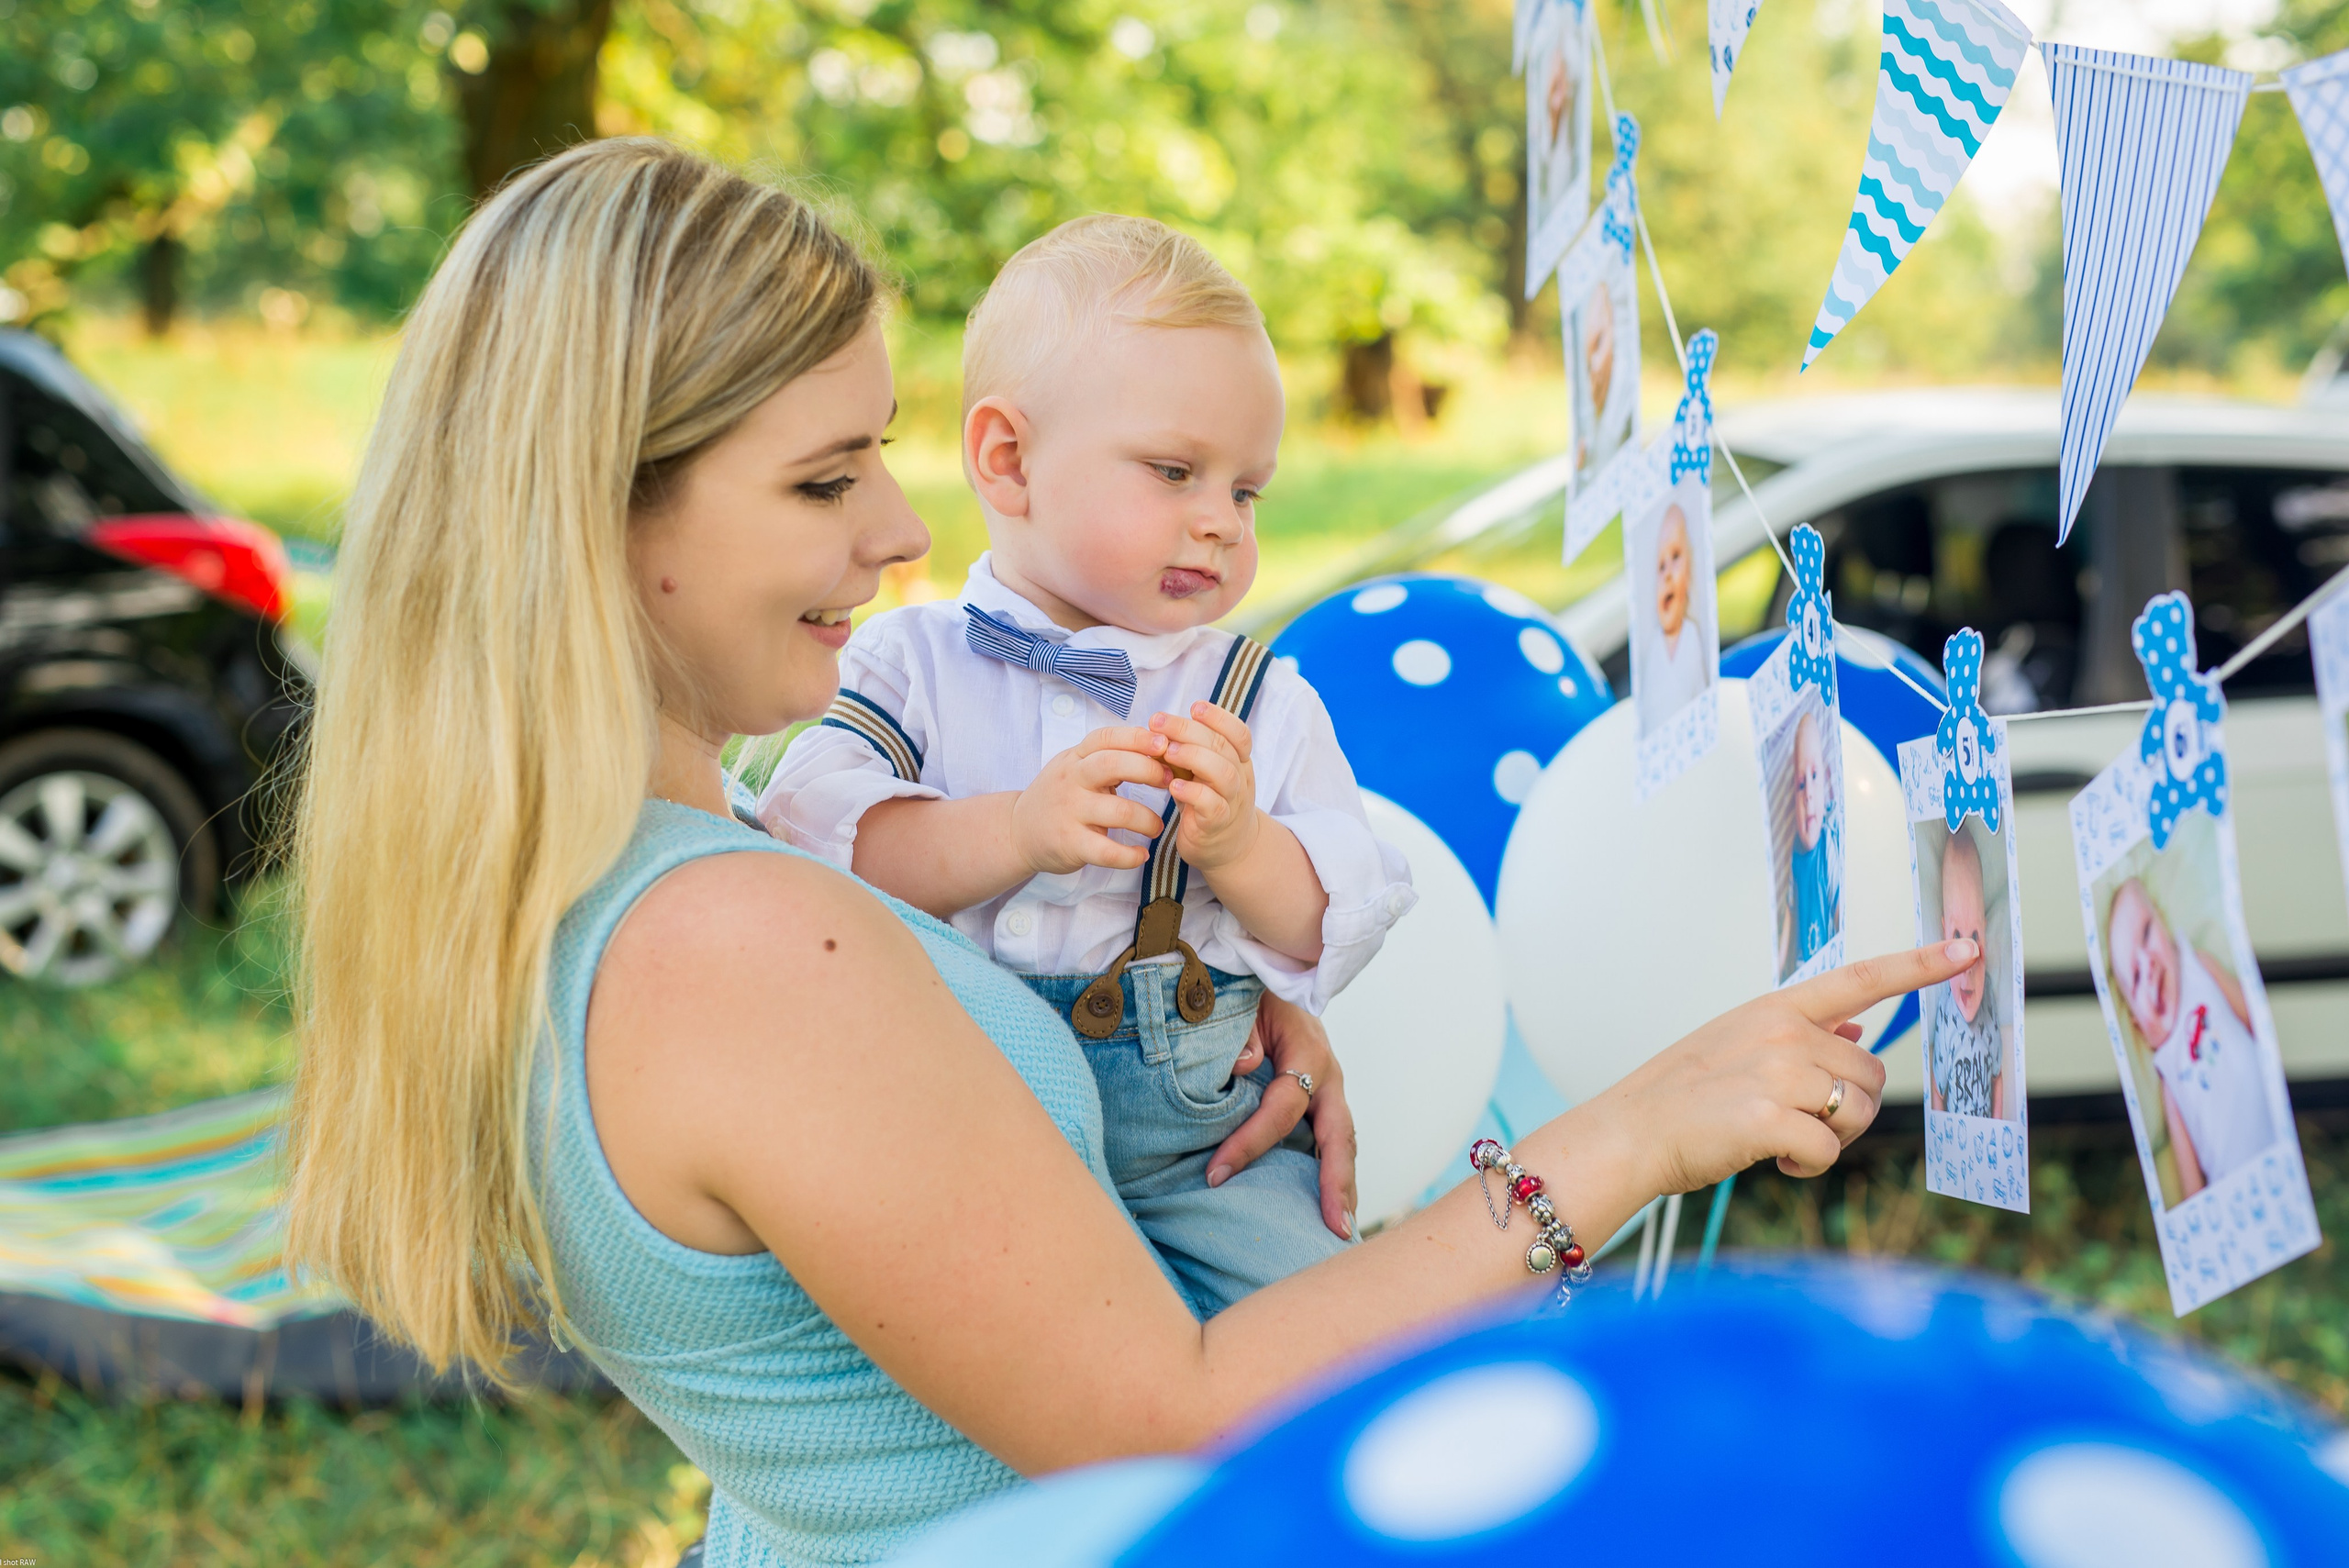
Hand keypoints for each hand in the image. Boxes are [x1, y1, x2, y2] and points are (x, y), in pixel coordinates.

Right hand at [1010, 728, 1172, 876]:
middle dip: (1148, 770)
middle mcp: (1071, 780)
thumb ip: (1107, 756)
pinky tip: (1141, 855)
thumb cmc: (1058, 796)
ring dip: (1147, 819)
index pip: (1107, 738)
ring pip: (1118, 811)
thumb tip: (1157, 745)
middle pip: (1112, 765)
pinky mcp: (1070, 844)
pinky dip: (1130, 856)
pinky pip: (1107, 851)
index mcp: (1075, 758)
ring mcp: (1069, 812)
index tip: (1165, 744)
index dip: (1138, 738)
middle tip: (1170, 782)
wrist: (1017, 831)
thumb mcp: (1074, 767)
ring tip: (1156, 827)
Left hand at [1153, 702, 1259, 870]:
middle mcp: (1240, 778)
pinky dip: (1193, 793)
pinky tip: (1174, 786)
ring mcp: (1232, 802)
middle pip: (1222, 747)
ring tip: (1167, 751)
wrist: (1228, 849)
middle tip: (1158, 722)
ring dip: (1193, 758)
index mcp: (1238, 761)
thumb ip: (1186, 752)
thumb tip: (1156, 727)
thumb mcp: (1200, 773)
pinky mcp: (1218, 825)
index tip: (1194, 706)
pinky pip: (1212, 805)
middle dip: (1189, 730)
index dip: (1219, 717)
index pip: (1239, 733)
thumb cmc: (1207, 803)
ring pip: (1223, 773)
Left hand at [1205, 993, 1357, 1239]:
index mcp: (1309, 1051)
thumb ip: (1242, 1033)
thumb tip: (1242, 1068)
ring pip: (1343, 1144)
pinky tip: (1329, 1207)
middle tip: (1335, 1227)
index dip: (1252, 1141)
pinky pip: (1332, 1142)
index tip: (1216, 1173)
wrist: (1274, 982)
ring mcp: (1331, 1091)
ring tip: (1340, 1230)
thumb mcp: (1245, 1004)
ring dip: (1343, 1187)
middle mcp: (1328, 1075)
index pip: (1283, 1107)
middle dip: (1337, 1183)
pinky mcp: (1323, 1102)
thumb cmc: (1254, 996)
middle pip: (1339, 1136)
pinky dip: (1333, 1174)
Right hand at [1597, 940, 1979, 1196]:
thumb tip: (1855, 1031)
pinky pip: (1828, 1148)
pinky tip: (1776, 1161)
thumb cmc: (1681, 1094)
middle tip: (1803, 1122)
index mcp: (1776, 1009)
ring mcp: (1776, 1074)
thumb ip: (1799, 1034)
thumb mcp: (1737, 1043)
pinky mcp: (1769, 1119)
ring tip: (1784, 1140)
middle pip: (1871, 1072)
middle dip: (1851, 1107)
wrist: (1629, 1131)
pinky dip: (1810, 1165)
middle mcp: (1783, 1033)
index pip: (1861, 979)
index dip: (1919, 964)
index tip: (1966, 949)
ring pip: (1858, 1111)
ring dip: (1834, 1138)